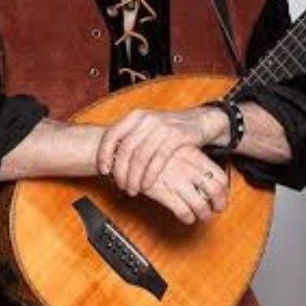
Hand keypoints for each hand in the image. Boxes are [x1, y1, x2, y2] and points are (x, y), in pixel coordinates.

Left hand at [97, 107, 226, 195]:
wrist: (202, 121)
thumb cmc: (172, 129)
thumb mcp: (148, 127)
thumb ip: (131, 138)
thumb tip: (109, 158)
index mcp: (136, 116)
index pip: (112, 134)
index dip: (104, 154)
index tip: (104, 171)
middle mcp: (147, 119)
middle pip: (125, 150)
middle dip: (120, 172)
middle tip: (121, 186)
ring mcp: (162, 127)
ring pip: (140, 157)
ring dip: (134, 178)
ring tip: (133, 190)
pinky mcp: (177, 136)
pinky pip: (158, 160)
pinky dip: (149, 176)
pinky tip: (146, 185)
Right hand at [139, 146, 228, 224]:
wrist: (129, 152)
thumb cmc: (152, 150)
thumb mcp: (176, 147)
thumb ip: (192, 159)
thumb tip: (205, 173)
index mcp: (194, 156)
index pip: (220, 176)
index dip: (224, 190)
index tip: (221, 196)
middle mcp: (189, 169)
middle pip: (215, 192)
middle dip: (219, 204)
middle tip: (216, 209)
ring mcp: (178, 182)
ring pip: (201, 206)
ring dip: (204, 215)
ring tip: (201, 216)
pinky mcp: (164, 193)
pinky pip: (184, 212)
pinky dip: (188, 218)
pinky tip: (186, 217)